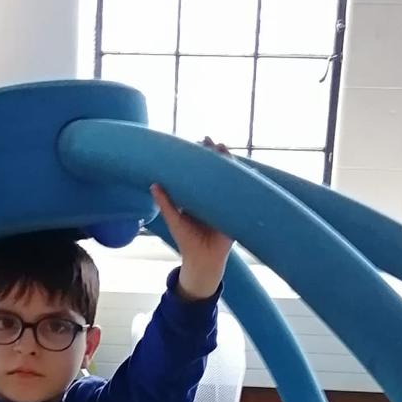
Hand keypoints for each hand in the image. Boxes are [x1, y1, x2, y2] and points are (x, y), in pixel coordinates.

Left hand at [152, 138, 233, 301]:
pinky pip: (241, 195)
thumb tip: (153, 185)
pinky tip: (248, 171)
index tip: (196, 143)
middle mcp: (212, 198)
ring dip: (230, 164)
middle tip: (211, 141)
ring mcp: (224, 203)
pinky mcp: (235, 212)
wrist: (203, 260)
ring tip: (225, 150)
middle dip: (215, 156)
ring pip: (229, 180)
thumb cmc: (187, 241)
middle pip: (215, 172)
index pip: (199, 173)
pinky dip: (246, 183)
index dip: (199, 158)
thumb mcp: (174, 220)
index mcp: (197, 197)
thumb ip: (166, 203)